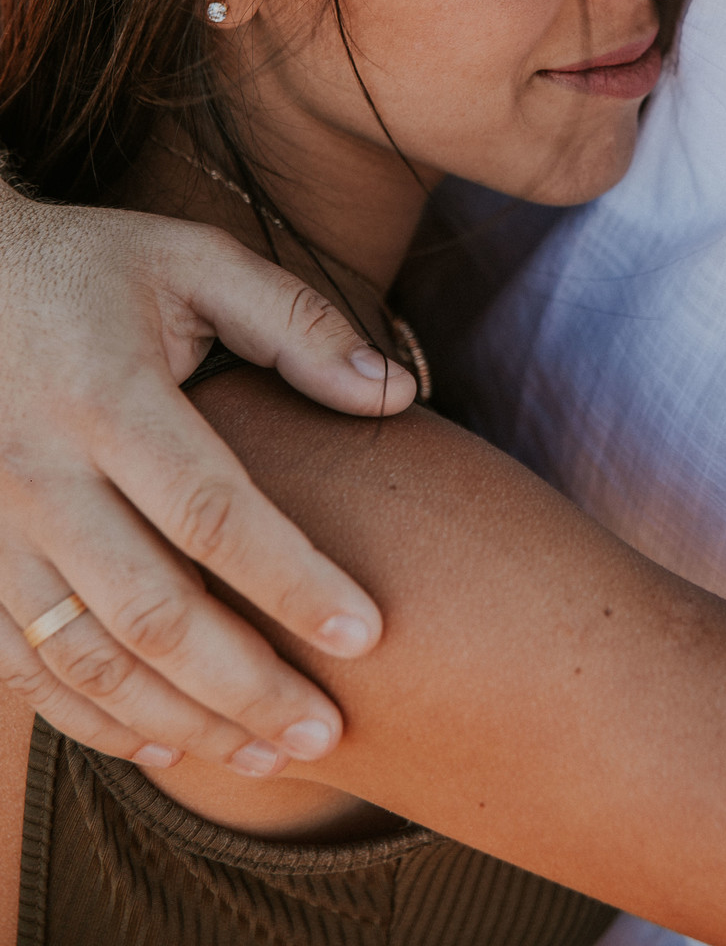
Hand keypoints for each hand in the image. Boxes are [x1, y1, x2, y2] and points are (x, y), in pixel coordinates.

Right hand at [0, 196, 415, 773]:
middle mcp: (39, 472)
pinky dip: (93, 720)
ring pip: (87, 660)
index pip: (212, 511)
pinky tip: (166, 744)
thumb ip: (296, 323)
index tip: (368, 634)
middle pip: (152, 611)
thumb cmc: (94, 268)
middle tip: (328, 733)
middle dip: (246, 685)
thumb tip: (396, 395)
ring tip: (270, 755)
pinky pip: (23, 670)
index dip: (291, 582)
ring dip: (182, 722)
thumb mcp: (193, 262)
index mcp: (106, 395)